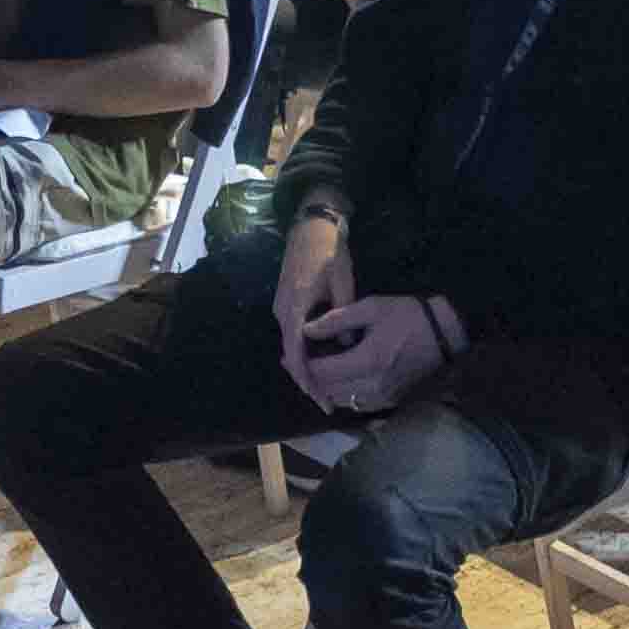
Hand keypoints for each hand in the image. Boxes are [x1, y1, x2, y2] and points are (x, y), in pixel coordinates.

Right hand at [272, 205, 358, 390]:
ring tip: (325, 389)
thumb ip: (343, 318)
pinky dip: (304, 352)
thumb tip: (347, 347)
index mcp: (295, 308)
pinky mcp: (286, 305)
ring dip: (306, 368)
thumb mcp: (343, 283)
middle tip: (327, 402)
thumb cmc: (330, 252)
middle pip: (291, 356)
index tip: (320, 400)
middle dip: (308, 381)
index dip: (308, 380)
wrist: (312, 226)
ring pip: (291, 347)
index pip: (297, 355)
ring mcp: (281, 308)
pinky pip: (293, 335)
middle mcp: (283, 312)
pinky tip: (320, 362)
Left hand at [294, 291, 445, 414]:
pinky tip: (337, 379)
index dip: (301, 365)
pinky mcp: (389, 402)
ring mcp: (382, 398)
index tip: (287, 356)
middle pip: (327, 391)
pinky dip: (341, 394)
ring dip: (323, 389)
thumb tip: (306, 329)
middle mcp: (373, 386)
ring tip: (313, 371)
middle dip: (308, 379)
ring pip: (340, 401)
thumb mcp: (372, 308)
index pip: (322, 372)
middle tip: (295, 364)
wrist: (446, 334)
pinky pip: (356, 403)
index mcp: (367, 361)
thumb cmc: (408, 315)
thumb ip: (337, 320)